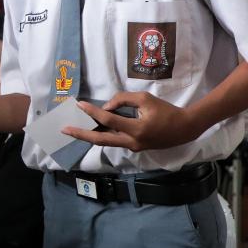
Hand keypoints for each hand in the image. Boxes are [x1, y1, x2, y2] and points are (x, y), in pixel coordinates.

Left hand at [63, 91, 207, 152]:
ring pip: (105, 142)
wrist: (184, 128)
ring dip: (89, 135)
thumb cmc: (165, 111)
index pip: (107, 120)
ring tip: (74, 129)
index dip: (92, 111)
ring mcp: (132, 147)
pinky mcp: (134, 148)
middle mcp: (131, 142)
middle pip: (100, 140)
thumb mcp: (145, 99)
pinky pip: (114, 140)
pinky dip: (103, 134)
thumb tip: (105, 108)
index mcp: (135, 129)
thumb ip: (123, 100)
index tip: (79, 104)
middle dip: (80, 135)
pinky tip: (93, 128)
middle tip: (64, 130)